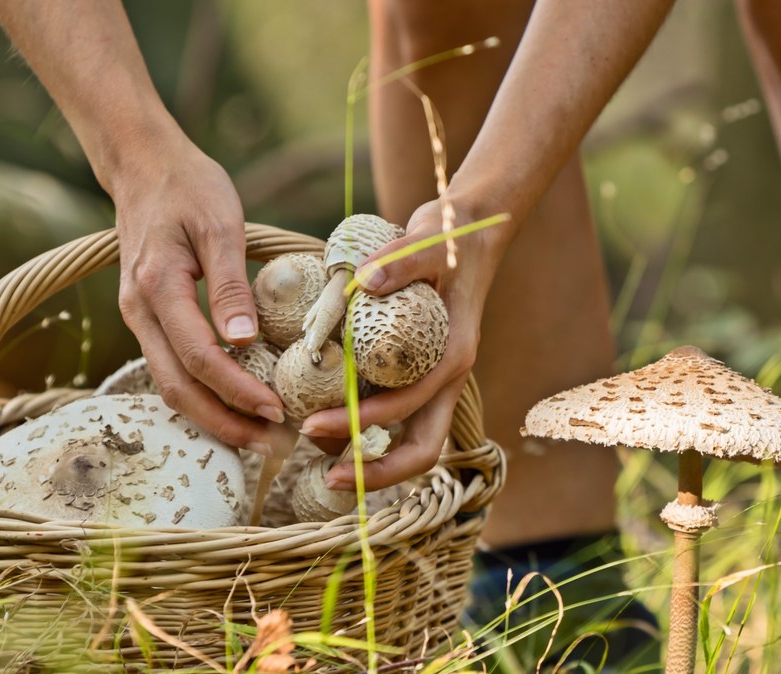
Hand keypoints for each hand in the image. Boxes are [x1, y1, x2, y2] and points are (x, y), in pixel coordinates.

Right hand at [110, 133, 284, 454]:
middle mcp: (140, 310)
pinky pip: (171, 368)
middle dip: (224, 423)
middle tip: (271, 445)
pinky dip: (202, 394)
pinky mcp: (148, 317)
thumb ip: (231, 284)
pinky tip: (234, 405)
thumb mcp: (220, 223)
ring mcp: (139, 316)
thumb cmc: (188, 185)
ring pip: (170, 384)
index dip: (237, 391)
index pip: (199, 358)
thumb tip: (245, 342)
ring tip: (258, 436)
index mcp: (158, 287)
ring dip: (212, 416)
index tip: (276, 410)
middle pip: (177, 388)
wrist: (142, 163)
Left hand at [300, 198, 511, 489]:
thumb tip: (369, 280)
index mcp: (452, 357)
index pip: (409, 410)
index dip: (362, 426)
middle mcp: (446, 378)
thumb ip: (400, 262)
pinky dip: (363, 424)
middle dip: (378, 473)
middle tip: (327, 479)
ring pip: (409, 439)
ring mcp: (434, 379)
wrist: (468, 233)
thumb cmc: (451, 238)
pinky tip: (326, 415)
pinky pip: (396, 415)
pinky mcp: (420, 373)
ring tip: (315, 445)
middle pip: (423, 450)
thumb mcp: (427, 241)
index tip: (311, 424)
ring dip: (366, 454)